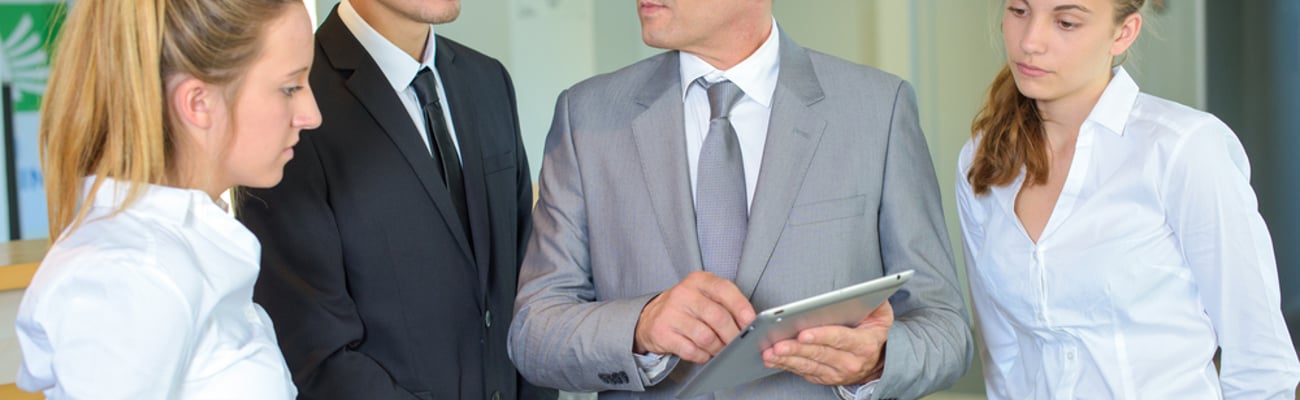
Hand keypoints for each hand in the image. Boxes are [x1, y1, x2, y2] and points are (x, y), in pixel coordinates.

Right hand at [633, 271, 756, 363]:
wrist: (650, 317)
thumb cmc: (685, 307)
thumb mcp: (703, 294)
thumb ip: (725, 303)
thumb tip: (749, 323)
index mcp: (698, 280)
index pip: (725, 290)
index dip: (741, 307)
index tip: (751, 322)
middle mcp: (683, 293)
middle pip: (718, 317)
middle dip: (733, 335)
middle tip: (737, 344)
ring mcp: (671, 313)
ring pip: (706, 337)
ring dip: (718, 348)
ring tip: (719, 349)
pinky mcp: (663, 333)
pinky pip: (691, 350)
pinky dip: (702, 356)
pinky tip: (703, 353)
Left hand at [762, 300, 892, 385]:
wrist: (877, 362)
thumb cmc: (873, 334)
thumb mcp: (882, 317)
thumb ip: (877, 303)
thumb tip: (868, 291)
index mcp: (863, 345)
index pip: (840, 339)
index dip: (821, 336)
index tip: (802, 333)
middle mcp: (850, 362)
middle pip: (819, 354)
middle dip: (796, 349)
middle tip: (777, 344)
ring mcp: (836, 373)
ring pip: (808, 365)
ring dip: (787, 359)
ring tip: (769, 353)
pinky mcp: (823, 378)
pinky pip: (803, 372)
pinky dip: (787, 365)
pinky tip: (773, 359)